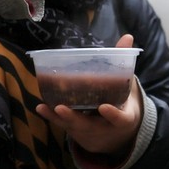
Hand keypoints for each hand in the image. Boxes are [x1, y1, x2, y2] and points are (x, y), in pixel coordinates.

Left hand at [35, 34, 141, 158]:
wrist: (120, 131)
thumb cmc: (123, 102)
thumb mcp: (127, 87)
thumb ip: (124, 64)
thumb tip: (127, 36)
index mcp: (124, 119)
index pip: (120, 118)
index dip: (112, 114)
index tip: (104, 107)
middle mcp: (106, 129)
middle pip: (89, 125)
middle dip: (74, 118)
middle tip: (61, 108)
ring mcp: (90, 132)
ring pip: (73, 126)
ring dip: (58, 117)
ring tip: (44, 107)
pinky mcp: (77, 131)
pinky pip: (64, 125)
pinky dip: (52, 117)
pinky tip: (41, 107)